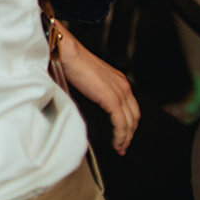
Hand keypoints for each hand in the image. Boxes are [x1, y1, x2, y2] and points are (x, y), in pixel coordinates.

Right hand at [57, 27, 138, 153]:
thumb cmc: (70, 60)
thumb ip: (92, 90)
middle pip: (134, 116)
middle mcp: (123, 85)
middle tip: (123, 145)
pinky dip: (120, 136)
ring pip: (130, 122)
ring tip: (119, 148)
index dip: (129, 122)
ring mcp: (119, 92)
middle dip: (130, 133)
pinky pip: (121, 123)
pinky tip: (116, 143)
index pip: (131, 106)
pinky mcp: (112, 99)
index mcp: (118, 80)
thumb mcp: (87, 77)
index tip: (123, 133)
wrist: (66, 51)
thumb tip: (87, 102)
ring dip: (126, 138)